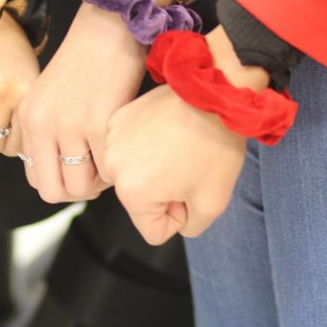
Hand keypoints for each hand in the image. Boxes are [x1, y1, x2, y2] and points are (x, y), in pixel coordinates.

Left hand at [17, 3, 144, 201]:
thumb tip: (64, 172)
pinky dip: (118, 167)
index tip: (82, 170)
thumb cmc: (89, 59)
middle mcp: (41, 125)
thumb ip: (50, 131)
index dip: (62, 183)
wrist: (111, 22)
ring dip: (100, 183)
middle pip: (52, 191)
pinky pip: (107, 170)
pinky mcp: (99, 123)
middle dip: (78, 192)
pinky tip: (123, 149)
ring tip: (112, 161)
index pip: (36, 178)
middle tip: (98, 175)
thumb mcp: (52, 95)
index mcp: (27, 119)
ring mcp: (69, 125)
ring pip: (80, 186)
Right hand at [102, 26, 269, 243]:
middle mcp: (113, 169)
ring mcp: (112, 142)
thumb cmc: (215, 145)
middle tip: (186, 166)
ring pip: (133, 175)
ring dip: (153, 169)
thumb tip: (176, 221)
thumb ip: (190, 227)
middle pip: (140, 203)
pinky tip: (167, 132)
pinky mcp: (117, 120)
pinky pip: (129, 149)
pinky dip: (147, 145)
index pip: (153, 232)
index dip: (179, 218)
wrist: (213, 94)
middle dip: (164, 193)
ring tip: (178, 147)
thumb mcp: (214, 203)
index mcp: (133, 194)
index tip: (191, 191)